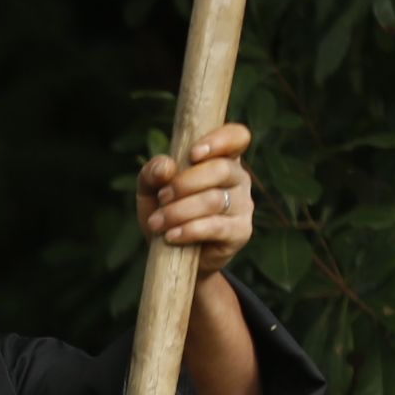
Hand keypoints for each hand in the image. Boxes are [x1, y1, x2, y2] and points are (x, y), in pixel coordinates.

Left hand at [136, 123, 258, 274]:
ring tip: (157, 223)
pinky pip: (216, 226)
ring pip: (214, 200)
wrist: (173, 257)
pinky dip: (189, 230)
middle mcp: (238, 178)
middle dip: (184, 183)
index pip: (237, 136)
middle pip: (221, 169)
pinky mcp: (241, 232)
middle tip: (162, 197)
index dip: (220, 140)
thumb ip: (152, 172)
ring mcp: (243, 205)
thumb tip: (166, 167)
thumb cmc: (166, 213)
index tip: (193, 154)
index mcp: (222, 158)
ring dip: (179, 211)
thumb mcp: (150, 190)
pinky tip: (171, 236)